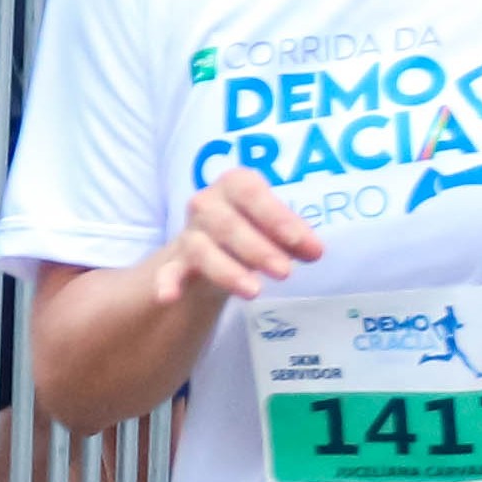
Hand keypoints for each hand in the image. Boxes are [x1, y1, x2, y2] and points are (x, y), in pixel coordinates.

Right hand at [146, 174, 324, 314]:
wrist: (219, 248)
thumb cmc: (257, 229)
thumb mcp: (278, 229)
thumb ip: (295, 238)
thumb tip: (314, 251)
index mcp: (236, 185)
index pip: (252, 194)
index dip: (276, 217)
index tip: (299, 242)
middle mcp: (207, 203)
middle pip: (228, 224)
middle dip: (258, 249)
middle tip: (285, 272)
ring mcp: (190, 232)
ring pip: (202, 249)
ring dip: (227, 270)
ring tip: (254, 291)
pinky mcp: (177, 261)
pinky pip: (168, 271)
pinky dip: (167, 282)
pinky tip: (168, 296)